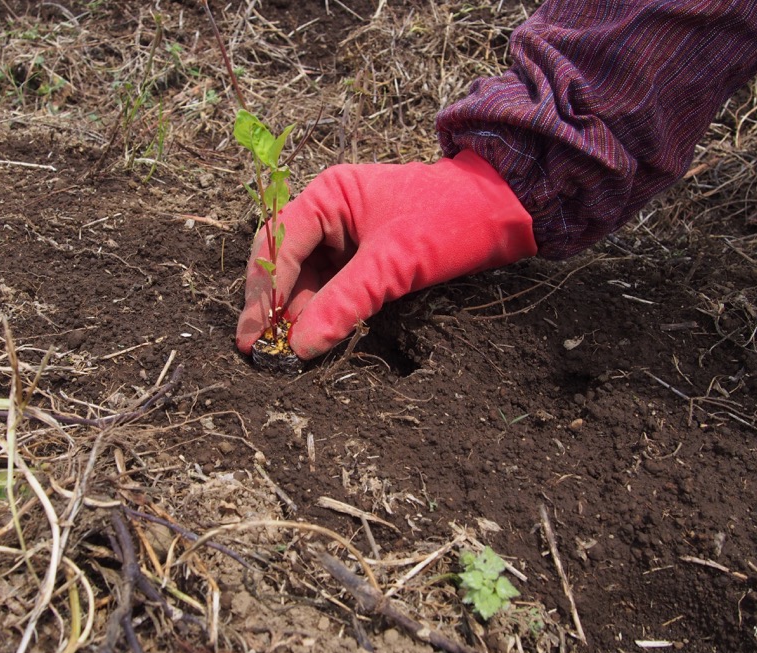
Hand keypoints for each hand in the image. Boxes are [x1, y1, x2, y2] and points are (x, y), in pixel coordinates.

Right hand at [236, 149, 536, 359]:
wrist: (503, 211)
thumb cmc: (448, 221)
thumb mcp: (393, 264)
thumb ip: (345, 303)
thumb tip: (301, 346)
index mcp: (327, 196)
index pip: (278, 245)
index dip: (263, 292)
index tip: (253, 334)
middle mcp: (328, 212)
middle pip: (284, 262)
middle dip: (272, 305)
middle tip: (259, 350)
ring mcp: (344, 235)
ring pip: (306, 279)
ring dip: (296, 314)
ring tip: (283, 353)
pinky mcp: (362, 257)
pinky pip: (331, 286)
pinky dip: (322, 312)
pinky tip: (312, 337)